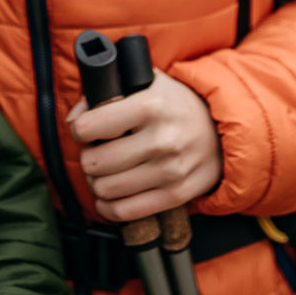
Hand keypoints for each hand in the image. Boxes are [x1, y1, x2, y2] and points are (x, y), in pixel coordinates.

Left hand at [67, 70, 221, 222]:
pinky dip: (109, 206)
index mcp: (150, 105)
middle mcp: (161, 139)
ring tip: (105, 172)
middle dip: (89, 158)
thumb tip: (74, 117)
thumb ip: (107, 91)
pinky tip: (111, 196)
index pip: (89, 127)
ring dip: (98, 183)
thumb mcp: (147, 83)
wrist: (221, 129)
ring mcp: (170, 169)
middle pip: (94, 162)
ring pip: (106, 189)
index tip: (86, 130)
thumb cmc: (176, 104)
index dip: (80, 130)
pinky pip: (125, 211)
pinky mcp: (176, 194)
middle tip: (96, 153)